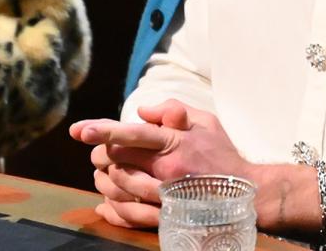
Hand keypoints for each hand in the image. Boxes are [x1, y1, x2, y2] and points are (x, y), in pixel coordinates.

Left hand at [70, 100, 252, 228]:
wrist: (247, 193)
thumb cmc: (221, 153)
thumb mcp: (203, 120)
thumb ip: (171, 109)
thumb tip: (141, 110)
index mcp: (174, 141)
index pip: (131, 133)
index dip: (102, 130)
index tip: (78, 130)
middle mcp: (167, 168)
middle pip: (117, 159)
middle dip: (101, 153)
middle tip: (98, 152)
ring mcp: (167, 195)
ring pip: (119, 186)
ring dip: (105, 179)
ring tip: (103, 175)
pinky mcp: (167, 215)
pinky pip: (130, 215)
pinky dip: (113, 209)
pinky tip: (105, 204)